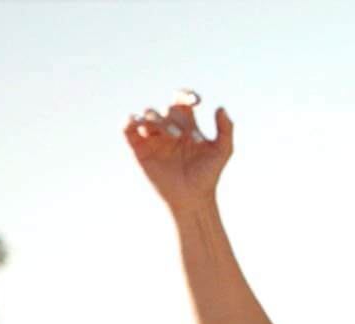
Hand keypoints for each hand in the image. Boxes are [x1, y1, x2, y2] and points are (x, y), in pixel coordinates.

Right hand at [123, 89, 233, 210]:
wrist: (192, 198)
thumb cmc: (207, 175)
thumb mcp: (222, 151)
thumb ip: (226, 129)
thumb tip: (221, 108)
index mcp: (186, 125)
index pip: (181, 102)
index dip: (186, 95)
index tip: (197, 101)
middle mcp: (167, 127)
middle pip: (167, 110)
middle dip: (177, 120)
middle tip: (188, 138)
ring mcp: (152, 136)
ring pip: (148, 114)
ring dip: (160, 121)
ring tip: (174, 137)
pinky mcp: (138, 147)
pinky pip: (127, 126)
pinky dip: (131, 121)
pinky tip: (143, 127)